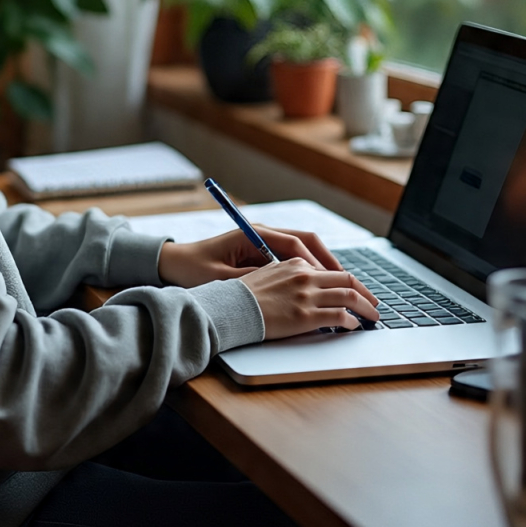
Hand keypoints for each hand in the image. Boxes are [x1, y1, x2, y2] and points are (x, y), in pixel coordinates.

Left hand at [157, 224, 342, 288]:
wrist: (173, 263)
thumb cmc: (193, 269)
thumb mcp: (221, 279)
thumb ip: (249, 281)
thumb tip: (278, 288)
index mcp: (252, 234)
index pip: (294, 243)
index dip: (314, 262)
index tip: (330, 280)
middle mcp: (262, 235)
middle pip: (306, 243)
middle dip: (330, 262)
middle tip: (352, 284)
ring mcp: (263, 244)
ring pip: (304, 251)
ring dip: (324, 268)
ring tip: (345, 289)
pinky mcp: (262, 256)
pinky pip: (294, 261)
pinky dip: (311, 274)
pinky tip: (321, 292)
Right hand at [240, 261, 379, 340]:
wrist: (231, 309)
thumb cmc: (244, 295)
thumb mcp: (267, 273)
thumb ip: (288, 274)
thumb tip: (306, 282)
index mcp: (295, 264)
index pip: (331, 270)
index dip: (347, 281)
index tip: (355, 290)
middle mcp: (304, 276)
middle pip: (347, 279)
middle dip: (365, 293)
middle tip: (374, 303)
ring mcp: (307, 296)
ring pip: (349, 296)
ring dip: (366, 308)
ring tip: (372, 317)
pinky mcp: (306, 316)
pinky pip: (340, 317)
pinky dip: (351, 322)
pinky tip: (353, 326)